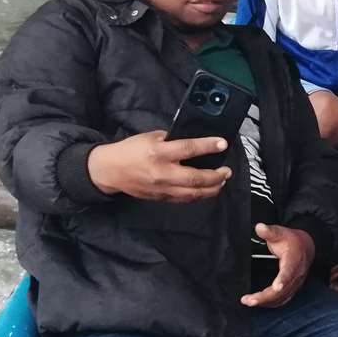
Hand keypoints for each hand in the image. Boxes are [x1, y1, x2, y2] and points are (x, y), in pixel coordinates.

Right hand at [87, 130, 230, 201]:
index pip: (188, 149)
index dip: (208, 146)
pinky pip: (184, 199)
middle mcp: (162, 172)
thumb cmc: (129, 151)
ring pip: (193, 193)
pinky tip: (206, 190)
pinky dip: (198, 195)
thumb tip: (192, 142)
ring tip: (221, 182)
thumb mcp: (150, 137)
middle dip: (216, 176)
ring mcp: (162, 188)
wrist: (110, 170)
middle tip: (227, 171)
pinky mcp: (161, 197)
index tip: (222, 144)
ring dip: (211, 189)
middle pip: (196, 178)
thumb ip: (171, 139)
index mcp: (159, 153)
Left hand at [240, 224, 315, 307]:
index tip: (276, 287)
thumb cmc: (292, 241)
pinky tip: (258, 303)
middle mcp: (296, 274)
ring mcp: (295, 283)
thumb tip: (259, 227)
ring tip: (249, 301)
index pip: (289, 271)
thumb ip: (269, 231)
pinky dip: (270, 303)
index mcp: (294, 260)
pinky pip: (282, 300)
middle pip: (282, 290)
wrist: (306, 247)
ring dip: (265, 302)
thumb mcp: (280, 232)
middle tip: (249, 300)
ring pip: (281, 297)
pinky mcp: (292, 289)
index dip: (282, 280)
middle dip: (265, 297)